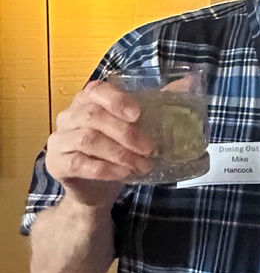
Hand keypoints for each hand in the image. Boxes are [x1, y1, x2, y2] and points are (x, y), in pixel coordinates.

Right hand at [45, 79, 155, 203]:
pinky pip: (79, 163)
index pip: (97, 90)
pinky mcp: (57, 163)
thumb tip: (190, 82)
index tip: (138, 114)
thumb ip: (159, 102)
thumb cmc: (116, 151)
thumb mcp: (138, 126)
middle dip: (126, 132)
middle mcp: (69, 116)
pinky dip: (105, 168)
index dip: (117, 100)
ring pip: (88, 140)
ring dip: (120, 153)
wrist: (95, 189)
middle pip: (94, 116)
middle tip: (150, 148)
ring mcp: (59, 140)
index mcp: (87, 101)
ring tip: (142, 164)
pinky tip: (124, 173)